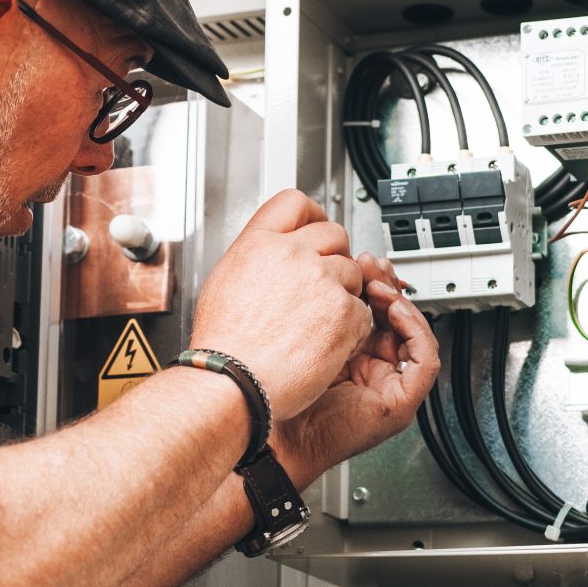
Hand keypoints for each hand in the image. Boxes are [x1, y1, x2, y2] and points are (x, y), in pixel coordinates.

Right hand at [188, 190, 372, 415]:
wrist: (233, 382)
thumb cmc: (225, 347)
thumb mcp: (225, 283)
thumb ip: (255, 258)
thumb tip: (272, 252)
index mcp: (259, 244)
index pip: (295, 203)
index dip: (311, 215)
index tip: (316, 226)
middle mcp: (292, 254)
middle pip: (333, 234)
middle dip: (333, 255)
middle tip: (323, 282)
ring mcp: (321, 280)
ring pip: (352, 272)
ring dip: (343, 292)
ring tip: (318, 321)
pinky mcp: (343, 311)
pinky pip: (362, 308)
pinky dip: (352, 326)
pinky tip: (327, 340)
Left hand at [272, 254, 439, 484]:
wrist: (276, 436)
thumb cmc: (280, 396)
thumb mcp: (306, 342)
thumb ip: (323, 316)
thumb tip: (329, 275)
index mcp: (355, 356)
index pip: (377, 314)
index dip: (373, 285)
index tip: (360, 264)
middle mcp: (376, 371)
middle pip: (398, 321)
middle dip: (387, 287)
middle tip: (371, 266)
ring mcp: (390, 387)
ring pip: (416, 336)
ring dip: (401, 305)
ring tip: (380, 286)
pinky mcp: (401, 402)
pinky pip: (425, 361)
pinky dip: (415, 331)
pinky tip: (393, 311)